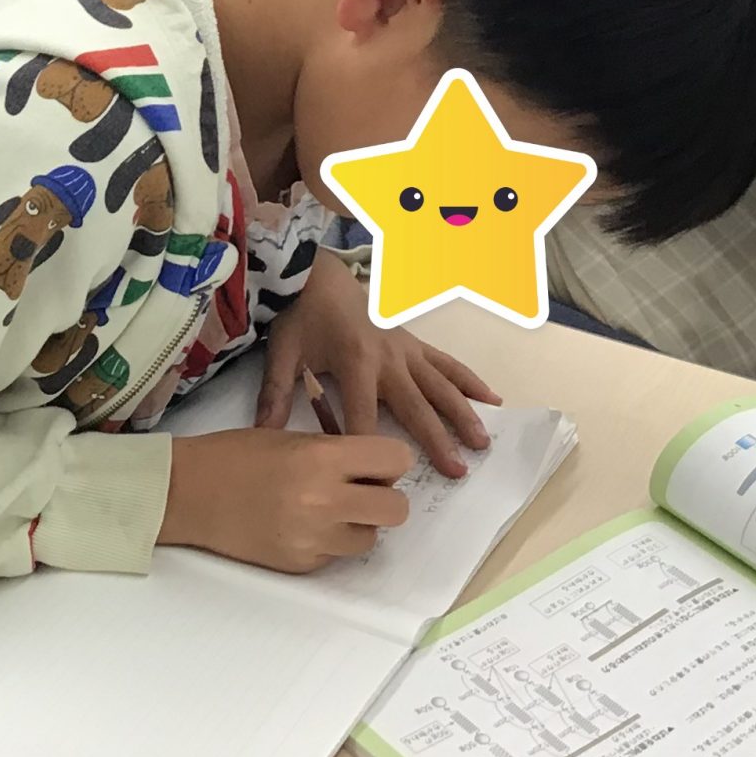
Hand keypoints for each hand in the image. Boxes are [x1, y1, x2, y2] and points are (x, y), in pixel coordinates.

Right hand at [160, 429, 412, 572]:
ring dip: (358, 524)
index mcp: (322, 458)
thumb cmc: (234, 455)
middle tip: (359, 488)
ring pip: (371, 538)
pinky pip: (337, 556)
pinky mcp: (301, 565)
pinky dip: (328, 542)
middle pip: (396, 509)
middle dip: (384, 497)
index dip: (390, 460)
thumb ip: (337, 452)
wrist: (186, 493)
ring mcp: (313, 539)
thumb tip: (377, 467)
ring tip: (325, 509)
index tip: (374, 462)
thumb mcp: (291, 437)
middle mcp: (325, 501)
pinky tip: (299, 525)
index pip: (396, 460)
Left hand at [257, 250, 494, 476]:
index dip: (371, 452)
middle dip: (436, 441)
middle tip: (457, 472)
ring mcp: (407, 350)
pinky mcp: (416, 342)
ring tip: (481, 444)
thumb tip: (262, 435)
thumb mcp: (283, 352)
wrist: (320, 271)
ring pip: (441, 387)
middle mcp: (389, 359)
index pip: (364, 419)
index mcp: (355, 364)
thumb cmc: (301, 314)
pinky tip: (493, 400)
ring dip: (462, 415)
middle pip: (416, 408)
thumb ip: (275, 393)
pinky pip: (448, 363)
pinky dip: (470, 381)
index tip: (382, 485)